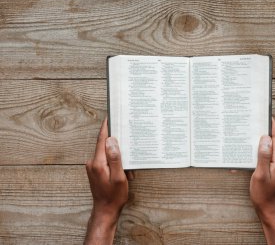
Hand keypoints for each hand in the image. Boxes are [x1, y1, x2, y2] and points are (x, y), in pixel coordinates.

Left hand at [84, 118, 130, 243]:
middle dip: (118, 147)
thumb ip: (115, 158)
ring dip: (118, 158)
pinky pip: (106, 161)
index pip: (101, 140)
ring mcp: (93, 167)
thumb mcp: (119, 177)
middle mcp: (93, 163)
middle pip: (105, 146)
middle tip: (128, 142)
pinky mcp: (95, 171)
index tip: (109, 116)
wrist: (105, 211)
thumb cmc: (114, 196)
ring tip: (127, 171)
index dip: (106, 127)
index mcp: (98, 162)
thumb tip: (112, 141)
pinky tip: (123, 173)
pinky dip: (116, 164)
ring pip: (107, 154)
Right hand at [250, 117, 274, 244]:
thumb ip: (263, 156)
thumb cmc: (264, 194)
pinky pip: (269, 156)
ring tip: (250, 137)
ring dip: (261, 142)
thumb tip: (265, 138)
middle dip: (265, 131)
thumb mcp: (260, 174)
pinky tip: (251, 154)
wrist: (270, 209)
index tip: (266, 115)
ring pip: (271, 148)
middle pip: (274, 141)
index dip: (272, 125)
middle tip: (254, 124)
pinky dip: (261, 152)